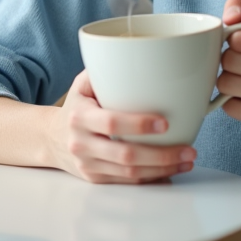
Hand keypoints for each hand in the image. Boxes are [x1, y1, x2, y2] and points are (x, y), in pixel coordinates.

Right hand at [46, 71, 196, 183]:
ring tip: (186, 162)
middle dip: (162, 155)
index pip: (111, 122)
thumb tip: (138, 57)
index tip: (165, 122)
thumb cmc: (77, 105)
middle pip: (125, 155)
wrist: (51, 138)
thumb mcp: (82, 84)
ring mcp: (87, 164)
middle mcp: (81, 143)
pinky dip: (151, 179)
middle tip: (189, 151)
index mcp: (80, 116)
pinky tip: (170, 172)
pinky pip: (127, 182)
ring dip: (162, 170)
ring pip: (129, 174)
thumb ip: (104, 71)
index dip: (138, 124)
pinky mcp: (95, 179)